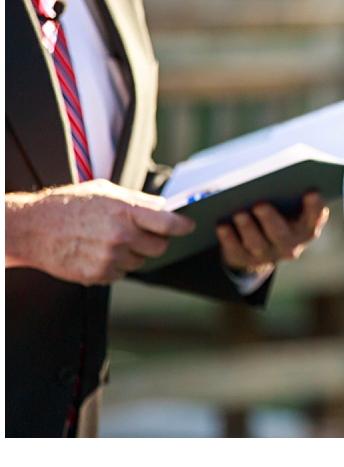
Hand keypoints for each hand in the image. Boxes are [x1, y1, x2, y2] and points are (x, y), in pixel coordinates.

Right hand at [5, 180, 195, 284]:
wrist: (33, 228)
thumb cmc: (68, 206)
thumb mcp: (105, 192)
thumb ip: (138, 201)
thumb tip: (164, 207)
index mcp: (125, 212)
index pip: (168, 223)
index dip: (183, 226)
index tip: (188, 226)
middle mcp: (120, 236)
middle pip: (159, 247)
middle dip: (157, 241)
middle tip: (144, 234)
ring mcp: (110, 258)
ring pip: (141, 262)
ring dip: (134, 253)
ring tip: (112, 240)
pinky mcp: (98, 275)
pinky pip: (122, 273)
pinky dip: (117, 265)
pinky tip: (101, 252)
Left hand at [216, 191, 329, 277]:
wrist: (263, 240)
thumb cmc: (279, 209)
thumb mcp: (287, 202)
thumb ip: (286, 190)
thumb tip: (263, 174)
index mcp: (307, 226)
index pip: (315, 218)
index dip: (315, 207)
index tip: (311, 192)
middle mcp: (291, 243)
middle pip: (281, 234)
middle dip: (270, 220)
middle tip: (259, 204)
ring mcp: (268, 254)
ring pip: (257, 244)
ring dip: (248, 229)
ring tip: (238, 213)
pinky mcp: (245, 259)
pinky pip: (237, 251)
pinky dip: (229, 239)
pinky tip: (222, 226)